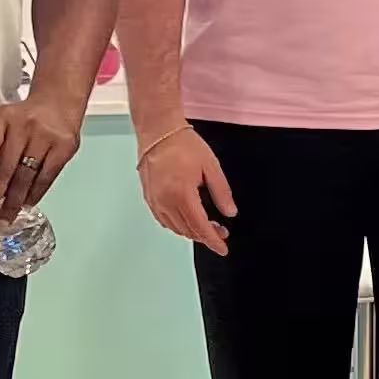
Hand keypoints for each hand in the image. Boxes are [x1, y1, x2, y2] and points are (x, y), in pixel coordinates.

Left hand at [0, 88, 84, 222]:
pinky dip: (34, 194)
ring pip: (25, 177)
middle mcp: (24, 126)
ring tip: (3, 220)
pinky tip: (25, 205)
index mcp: (3, 117)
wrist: (59, 101)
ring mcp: (46, 137)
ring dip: (13, 202)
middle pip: (5, 167)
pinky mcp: (64, 147)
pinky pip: (46, 177)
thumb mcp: (0, 116)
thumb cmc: (24, 115)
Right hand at [134, 121, 236, 253]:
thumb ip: (222, 192)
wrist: (158, 130)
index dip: (213, 241)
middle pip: (187, 230)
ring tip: (206, 226)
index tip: (223, 248)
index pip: (200, 226)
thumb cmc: (183, 144)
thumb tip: (230, 212)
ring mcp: (154, 200)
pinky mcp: (148, 197)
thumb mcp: (211, 166)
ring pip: (174, 228)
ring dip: (191, 232)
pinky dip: (176, 225)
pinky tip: (186, 220)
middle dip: (205, 236)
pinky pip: (163, 220)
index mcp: (182, 194)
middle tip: (221, 232)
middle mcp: (165, 201)